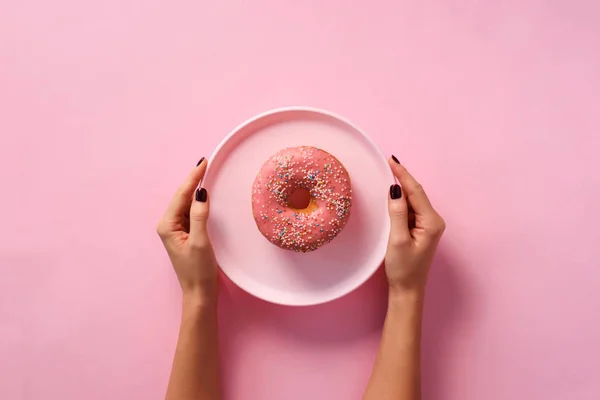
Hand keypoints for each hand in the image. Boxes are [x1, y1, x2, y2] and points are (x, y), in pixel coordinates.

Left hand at [156, 158, 217, 304]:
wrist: (199, 293)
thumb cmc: (198, 270)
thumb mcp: (200, 241)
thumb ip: (199, 215)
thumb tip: (200, 193)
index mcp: (167, 225)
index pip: (181, 195)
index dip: (193, 178)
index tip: (203, 162)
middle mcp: (168, 225)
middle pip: (181, 197)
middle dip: (193, 180)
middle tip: (205, 163)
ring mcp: (176, 230)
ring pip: (185, 203)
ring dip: (195, 189)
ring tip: (205, 173)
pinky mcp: (184, 234)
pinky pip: (190, 212)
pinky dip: (197, 202)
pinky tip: (204, 195)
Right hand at [385, 156, 445, 294]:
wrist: (408, 289)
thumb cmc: (403, 268)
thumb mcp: (397, 239)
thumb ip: (397, 213)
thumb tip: (394, 189)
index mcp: (431, 221)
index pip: (416, 191)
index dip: (403, 175)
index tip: (391, 160)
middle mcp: (433, 220)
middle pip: (416, 193)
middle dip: (402, 178)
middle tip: (387, 163)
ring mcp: (428, 225)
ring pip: (413, 200)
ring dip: (401, 189)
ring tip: (387, 174)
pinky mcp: (421, 229)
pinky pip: (411, 209)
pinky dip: (401, 201)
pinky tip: (392, 196)